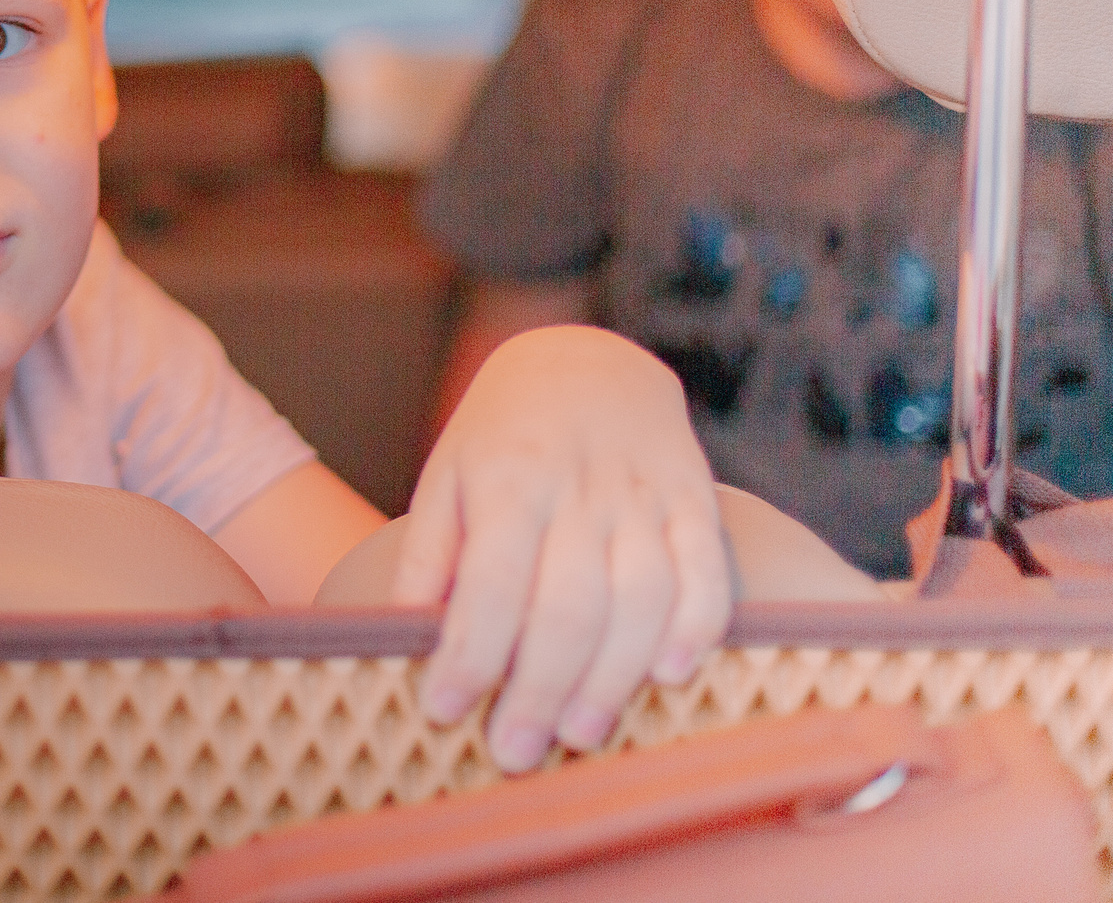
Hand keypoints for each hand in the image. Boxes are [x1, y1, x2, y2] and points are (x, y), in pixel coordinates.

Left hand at [387, 324, 728, 771]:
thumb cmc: (503, 434)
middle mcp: (578, 489)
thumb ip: (429, 551)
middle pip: (566, 604)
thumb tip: (406, 631)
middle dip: (537, 688)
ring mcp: (643, 495)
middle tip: (513, 752)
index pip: (490, 581)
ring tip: (578, 733)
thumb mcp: (446, 472)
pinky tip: (668, 675)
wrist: (589, 360)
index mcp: (507, 479)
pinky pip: (706, 570)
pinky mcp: (695, 499)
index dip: (468, 654)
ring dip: (612, 675)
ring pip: (639, 597)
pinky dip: (694, 626)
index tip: (443, 711)